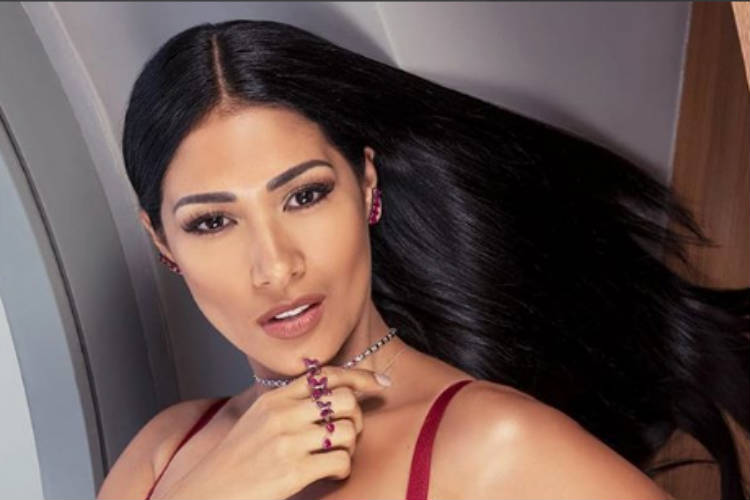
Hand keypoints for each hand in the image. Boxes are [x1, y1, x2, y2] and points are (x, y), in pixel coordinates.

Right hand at [159, 365, 389, 498]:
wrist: (209, 492)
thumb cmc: (238, 459)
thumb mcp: (259, 418)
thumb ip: (291, 402)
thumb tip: (331, 390)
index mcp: (276, 398)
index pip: (328, 374)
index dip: (360, 376)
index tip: (381, 383)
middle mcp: (283, 414)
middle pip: (346, 400)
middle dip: (357, 417)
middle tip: (349, 433)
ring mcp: (288, 442)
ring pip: (348, 430)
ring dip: (351, 445)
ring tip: (336, 455)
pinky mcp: (293, 471)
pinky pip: (341, 461)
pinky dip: (343, 469)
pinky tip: (330, 473)